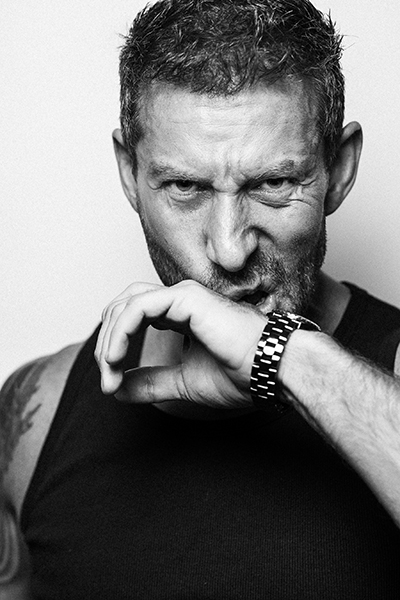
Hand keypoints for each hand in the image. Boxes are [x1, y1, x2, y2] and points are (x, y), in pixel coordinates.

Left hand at [95, 280, 266, 408]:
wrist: (272, 370)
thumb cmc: (241, 374)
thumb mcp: (182, 383)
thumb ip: (151, 382)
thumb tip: (117, 389)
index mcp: (179, 315)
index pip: (132, 317)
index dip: (114, 347)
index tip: (111, 384)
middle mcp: (178, 300)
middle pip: (122, 307)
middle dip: (106, 342)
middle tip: (106, 380)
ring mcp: (181, 295)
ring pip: (125, 305)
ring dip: (109, 340)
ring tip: (109, 372)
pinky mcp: (185, 298)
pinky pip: (137, 308)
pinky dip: (120, 332)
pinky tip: (116, 358)